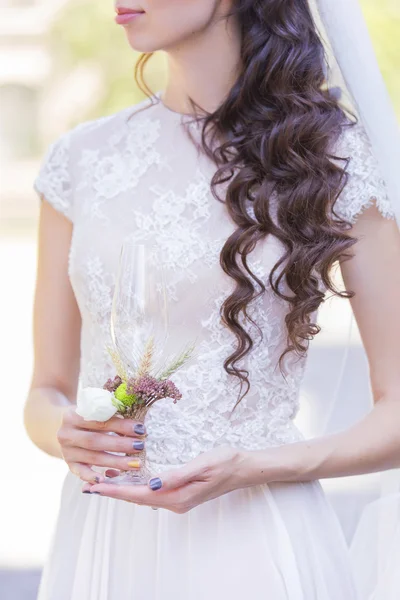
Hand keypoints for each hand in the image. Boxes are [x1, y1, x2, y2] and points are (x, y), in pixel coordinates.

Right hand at [57, 406, 146, 483]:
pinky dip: (93, 477)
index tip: (140, 429)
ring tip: (135, 463)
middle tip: (140, 446)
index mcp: (72, 415)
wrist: (65, 426)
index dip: (121, 425)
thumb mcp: (94, 410)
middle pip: (96, 441)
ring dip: (116, 462)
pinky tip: (106, 480)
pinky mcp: (69, 464)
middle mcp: (66, 434)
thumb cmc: (88, 416)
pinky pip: (81, 473)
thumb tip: (137, 423)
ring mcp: (66, 451)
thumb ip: (109, 413)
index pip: (100, 421)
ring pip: (93, 458)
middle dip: (120, 444)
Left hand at [86, 445, 249, 511]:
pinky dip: (135, 487)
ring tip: (101, 482)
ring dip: (123, 490)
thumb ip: (177, 475)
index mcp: (178, 496)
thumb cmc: (225, 462)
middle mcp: (175, 501)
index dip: (116, 490)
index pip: (140, 495)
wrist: (244, 468)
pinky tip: (128, 479)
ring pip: (143, 497)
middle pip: (137, 498)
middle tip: (89, 485)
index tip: (95, 486)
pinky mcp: (180, 493)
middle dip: (113, 491)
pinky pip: (151, 493)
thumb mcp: (202, 464)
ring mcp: (178, 499)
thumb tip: (153, 485)